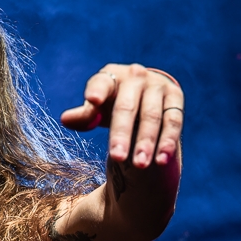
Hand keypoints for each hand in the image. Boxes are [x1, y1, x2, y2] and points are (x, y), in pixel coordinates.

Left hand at [60, 63, 183, 167]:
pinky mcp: (175, 98)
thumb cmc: (114, 105)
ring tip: (140, 164)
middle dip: (121, 134)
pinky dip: (167, 141)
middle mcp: (136, 76)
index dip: (97, 91)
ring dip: (146, 142)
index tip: (92, 100)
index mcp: (112, 76)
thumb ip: (85, 115)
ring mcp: (157, 86)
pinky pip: (172, 121)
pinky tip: (161, 160)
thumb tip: (66, 119)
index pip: (102, 83)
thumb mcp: (98, 110)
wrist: (148, 98)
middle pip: (127, 107)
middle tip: (117, 157)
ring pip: (152, 116)